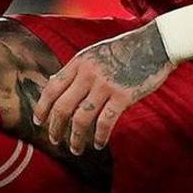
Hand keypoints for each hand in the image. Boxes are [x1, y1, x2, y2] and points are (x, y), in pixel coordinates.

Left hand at [33, 24, 172, 152]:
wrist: (154, 44)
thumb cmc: (123, 49)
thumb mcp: (92, 54)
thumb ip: (75, 69)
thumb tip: (53, 82)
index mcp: (78, 63)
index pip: (52, 88)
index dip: (42, 107)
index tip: (38, 121)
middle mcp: (88, 74)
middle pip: (63, 106)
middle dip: (55, 127)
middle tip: (54, 140)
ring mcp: (105, 86)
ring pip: (81, 118)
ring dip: (75, 137)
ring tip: (75, 149)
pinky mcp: (123, 96)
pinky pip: (106, 122)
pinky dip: (100, 136)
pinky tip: (98, 144)